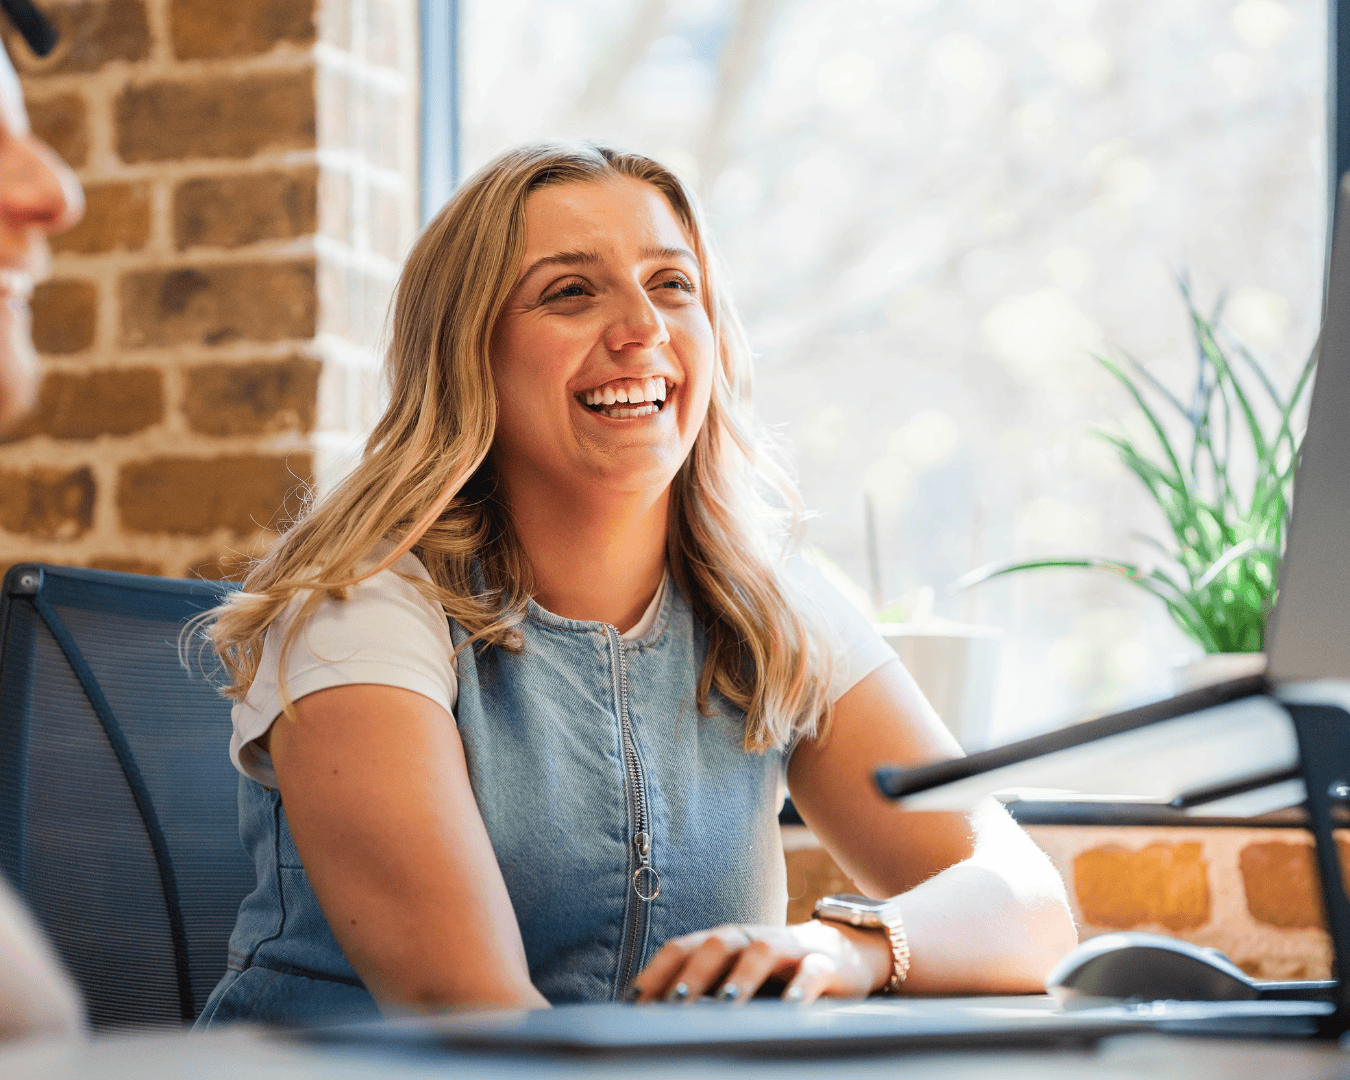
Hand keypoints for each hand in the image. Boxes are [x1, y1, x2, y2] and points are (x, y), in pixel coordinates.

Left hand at [632, 920, 893, 1004]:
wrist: (842, 953)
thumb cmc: (774, 975)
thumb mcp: (736, 980)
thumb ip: (702, 994)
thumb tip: (652, 1021)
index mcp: (724, 942)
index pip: (682, 948)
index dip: (656, 972)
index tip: (633, 1002)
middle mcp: (751, 939)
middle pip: (717, 944)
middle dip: (693, 973)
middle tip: (673, 1004)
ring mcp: (789, 949)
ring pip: (761, 952)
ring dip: (741, 976)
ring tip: (726, 1003)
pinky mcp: (825, 964)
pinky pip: (813, 972)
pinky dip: (801, 987)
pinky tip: (792, 1007)